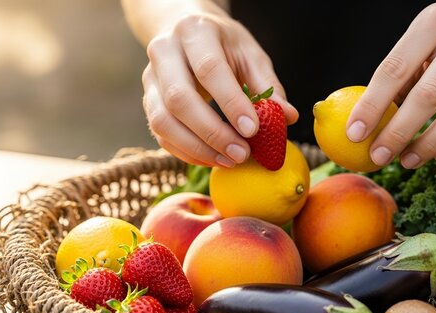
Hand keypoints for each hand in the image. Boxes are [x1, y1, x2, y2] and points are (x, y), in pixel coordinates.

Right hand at [142, 13, 297, 166]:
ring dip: (197, 148)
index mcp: (195, 32)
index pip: (209, 70)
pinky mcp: (147, 100)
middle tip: (241, 154)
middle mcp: (164, 52)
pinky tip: (213, 160)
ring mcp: (150, 78)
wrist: (185, 28)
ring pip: (163, 121)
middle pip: (179, 99)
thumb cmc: (223, 44)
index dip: (231, 103)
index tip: (252, 130)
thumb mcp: (250, 54)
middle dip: (212, 133)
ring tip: (230, 161)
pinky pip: (161, 134)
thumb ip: (268, 85)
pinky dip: (186, 152)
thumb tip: (288, 117)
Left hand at [347, 0, 435, 167]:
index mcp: (435, 21)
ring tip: (408, 160)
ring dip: (429, 146)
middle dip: (398, 133)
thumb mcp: (430, 33)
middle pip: (428, 97)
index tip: (354, 134)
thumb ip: (406, 69)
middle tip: (379, 157)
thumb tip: (375, 117)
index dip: (372, 105)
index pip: (395, 68)